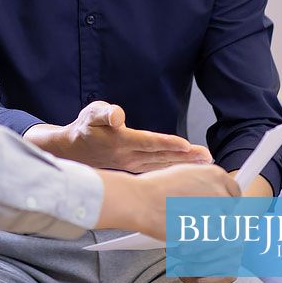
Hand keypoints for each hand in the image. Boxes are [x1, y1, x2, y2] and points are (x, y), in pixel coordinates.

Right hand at [24, 101, 211, 171]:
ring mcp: (133, 164)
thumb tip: (117, 115)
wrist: (74, 150)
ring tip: (205, 162)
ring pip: (163, 164)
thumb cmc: (85, 128)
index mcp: (121, 141)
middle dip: (186, 157)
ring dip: (185, 163)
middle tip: (208, 157)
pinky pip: (158, 169)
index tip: (187, 145)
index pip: (148, 142)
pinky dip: (174, 168)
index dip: (168, 143)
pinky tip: (188, 168)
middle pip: (162, 156)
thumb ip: (105, 113)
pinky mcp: (135, 167)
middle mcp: (129, 156)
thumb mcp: (91, 114)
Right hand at [96, 164, 240, 282]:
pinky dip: (200, 244)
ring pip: (223, 231)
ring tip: (188, 229)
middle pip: (230, 213)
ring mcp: (216, 214)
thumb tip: (213, 190)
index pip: (235, 192)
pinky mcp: (209, 234)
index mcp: (216, 175)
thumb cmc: (155, 187)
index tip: (217, 208)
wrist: (141, 200)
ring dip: (209, 233)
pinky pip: (211, 244)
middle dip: (217, 219)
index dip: (225, 202)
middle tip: (197, 220)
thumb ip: (204, 182)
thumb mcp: (184, 173)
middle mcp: (220, 193)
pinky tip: (185, 236)